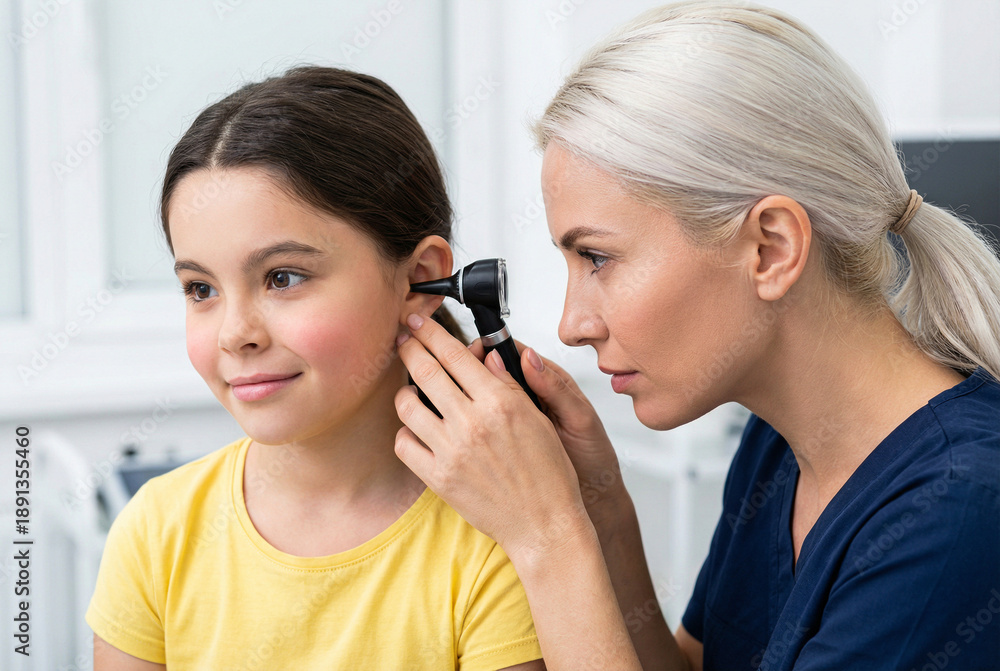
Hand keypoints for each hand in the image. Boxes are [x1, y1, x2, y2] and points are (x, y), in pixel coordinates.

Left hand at [394, 313, 599, 561]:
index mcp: (498, 402)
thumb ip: (508, 385)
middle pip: (425, 370)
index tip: (418, 321)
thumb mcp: (537, 419)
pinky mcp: (438, 477)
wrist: (543, 524)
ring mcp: (451, 451)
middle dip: (409, 347)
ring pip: (407, 406)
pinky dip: (406, 432)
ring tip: (411, 390)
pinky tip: (417, 429)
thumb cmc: (548, 475)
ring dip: (405, 391)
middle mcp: (471, 423)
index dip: (430, 331)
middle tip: (403, 339)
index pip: (454, 354)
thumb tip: (484, 356)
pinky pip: (404, 444)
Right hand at [465, 337, 628, 518]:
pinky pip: (483, 427)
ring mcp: (512, 420)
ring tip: (453, 399)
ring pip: (482, 400)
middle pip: (490, 374)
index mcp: (545, 382)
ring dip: (467, 398)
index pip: (512, 355)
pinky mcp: (504, 442)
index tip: (474, 350)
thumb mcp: (578, 418)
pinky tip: (460, 427)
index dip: (490, 349)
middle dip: (470, 370)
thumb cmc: (592, 454)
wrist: (593, 493)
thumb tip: (528, 357)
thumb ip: (555, 388)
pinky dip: (470, 425)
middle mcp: (526, 397)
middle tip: (456, 373)